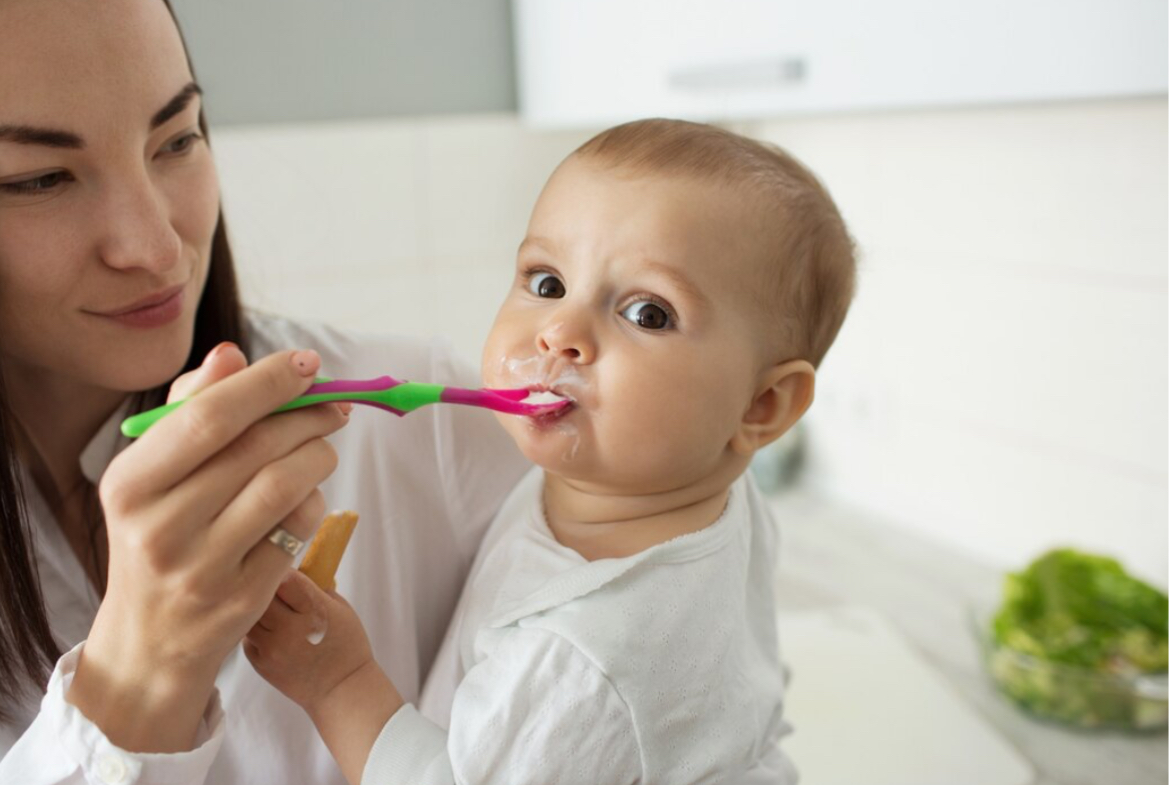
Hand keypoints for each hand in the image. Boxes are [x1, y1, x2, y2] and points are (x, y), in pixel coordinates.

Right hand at [69, 343, 350, 752]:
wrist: (149, 642)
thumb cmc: (159, 535)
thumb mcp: (152, 476)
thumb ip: (189, 410)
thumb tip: (231, 355)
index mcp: (130, 484)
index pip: (208, 416)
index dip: (266, 383)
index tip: (307, 363)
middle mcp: (159, 527)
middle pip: (256, 448)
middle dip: (308, 416)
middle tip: (334, 405)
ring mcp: (202, 569)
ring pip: (286, 487)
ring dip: (318, 456)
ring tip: (323, 447)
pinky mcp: (242, 600)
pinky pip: (298, 530)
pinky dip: (313, 503)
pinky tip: (306, 497)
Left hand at [245, 570, 374, 712]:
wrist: (341, 689)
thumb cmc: (347, 646)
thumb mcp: (342, 609)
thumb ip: (316, 589)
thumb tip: (293, 571)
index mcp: (315, 611)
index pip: (286, 577)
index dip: (283, 570)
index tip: (283, 568)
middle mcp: (291, 628)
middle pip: (263, 593)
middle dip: (268, 588)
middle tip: (274, 588)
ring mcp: (273, 647)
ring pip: (250, 614)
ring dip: (257, 608)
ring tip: (270, 610)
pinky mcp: (260, 663)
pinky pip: (247, 637)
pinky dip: (254, 630)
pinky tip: (269, 631)